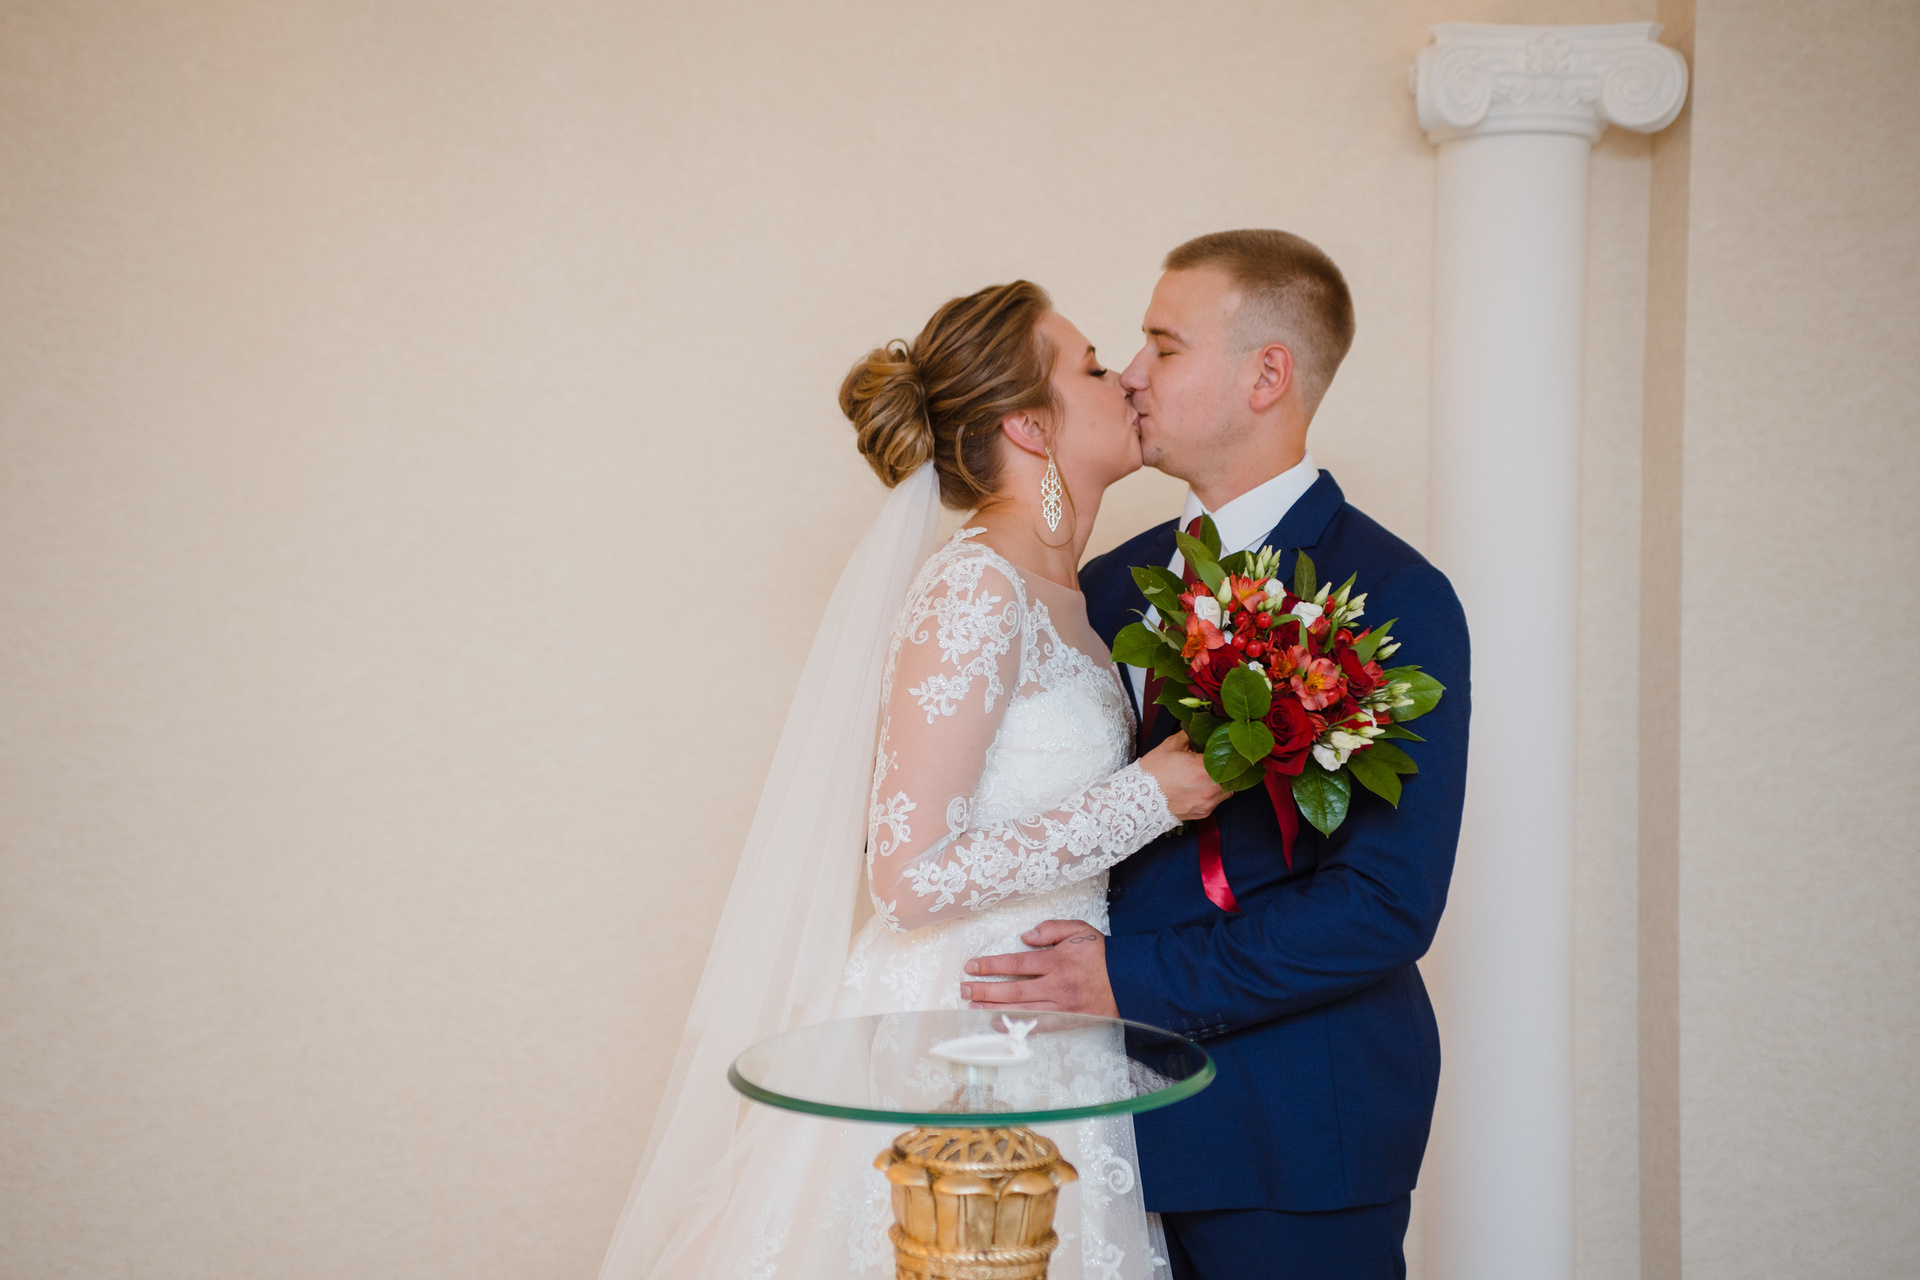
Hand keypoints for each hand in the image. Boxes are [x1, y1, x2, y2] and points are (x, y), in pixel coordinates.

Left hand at [961, 919, 1118, 1016]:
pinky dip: (1015, 1025)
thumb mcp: (1079, 930)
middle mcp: (1056, 985)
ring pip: (1020, 1008)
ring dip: (993, 1008)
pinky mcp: (1066, 1020)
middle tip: (964, 989)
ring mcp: (1060, 1006)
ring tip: (972, 1006)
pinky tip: (997, 1024)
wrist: (1129, 981)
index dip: (991, 966)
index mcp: (1056, 961)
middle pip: (1013, 989)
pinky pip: (1036, 1025)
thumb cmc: (1101, 954)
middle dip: (985, 989)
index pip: (1016, 963)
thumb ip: (1051, 929)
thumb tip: (1026, 936)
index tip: (972, 967)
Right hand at [1137, 731, 1229, 820]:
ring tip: (1207, 774)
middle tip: (1217, 759)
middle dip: (1227, 766)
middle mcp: (1210, 789)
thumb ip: (1190, 735)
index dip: (1228, 750)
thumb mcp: (1170, 746)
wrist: (1138, 800)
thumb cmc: (1153, 773)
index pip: (1229, 756)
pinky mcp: (1204, 813)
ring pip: (1228, 789)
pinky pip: (1216, 801)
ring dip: (1222, 781)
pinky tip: (1199, 786)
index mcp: (1204, 770)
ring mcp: (1208, 803)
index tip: (1225, 746)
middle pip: (1233, 775)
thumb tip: (1201, 728)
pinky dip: (1212, 792)